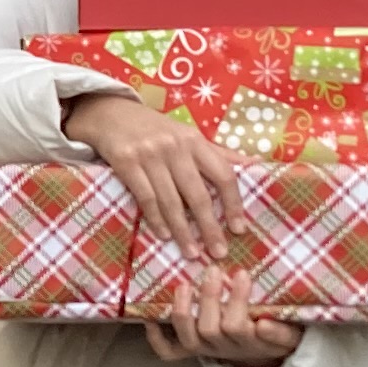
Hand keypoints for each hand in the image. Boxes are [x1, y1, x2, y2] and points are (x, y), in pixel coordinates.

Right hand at [67, 91, 240, 257]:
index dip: (233, 203)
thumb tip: (256, 166)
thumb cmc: (156, 130)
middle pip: (198, 194)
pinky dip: (156, 219)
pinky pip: (145, 198)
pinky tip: (164, 235)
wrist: (112, 114)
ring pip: (171, 201)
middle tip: (218, 252)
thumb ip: (218, 153)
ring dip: (182, 231)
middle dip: (209, 227)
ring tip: (191, 252)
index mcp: (195, 140)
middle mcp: (175, 146)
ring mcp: (150, 154)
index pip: (223, 174)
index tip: (239, 229)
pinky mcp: (126, 162)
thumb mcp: (188, 135)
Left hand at [146, 277, 300, 366]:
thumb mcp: (289, 334)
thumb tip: (264, 324)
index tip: (242, 274)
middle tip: (212, 270)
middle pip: (210, 328)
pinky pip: (169, 352)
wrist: (267, 354)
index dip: (237, 300)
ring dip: (183, 311)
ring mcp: (205, 350)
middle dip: (209, 298)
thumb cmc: (277, 334)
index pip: (238, 326)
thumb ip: (282, 331)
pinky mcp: (191, 351)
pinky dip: (157, 337)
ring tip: (185, 286)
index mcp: (250, 343)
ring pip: (189, 337)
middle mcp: (224, 349)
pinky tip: (151, 319)